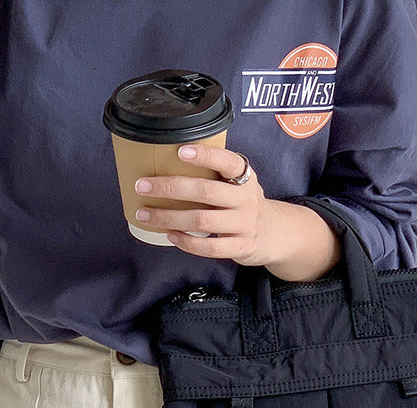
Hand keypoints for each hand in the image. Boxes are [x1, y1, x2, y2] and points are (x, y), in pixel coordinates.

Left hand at [133, 143, 278, 267]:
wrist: (273, 233)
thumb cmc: (243, 204)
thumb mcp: (238, 184)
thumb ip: (214, 176)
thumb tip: (165, 165)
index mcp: (245, 178)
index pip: (227, 162)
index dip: (205, 156)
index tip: (179, 151)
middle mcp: (246, 199)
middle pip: (206, 191)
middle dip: (170, 188)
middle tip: (142, 186)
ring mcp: (245, 224)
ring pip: (203, 220)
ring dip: (170, 217)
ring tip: (146, 215)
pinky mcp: (241, 247)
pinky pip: (211, 247)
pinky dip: (188, 243)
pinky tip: (171, 236)